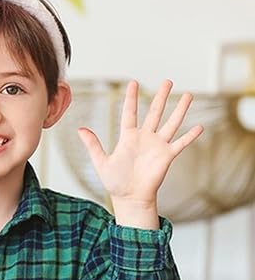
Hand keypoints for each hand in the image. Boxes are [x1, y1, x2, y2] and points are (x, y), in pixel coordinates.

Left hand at [78, 80, 202, 224]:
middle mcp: (144, 138)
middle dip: (161, 96)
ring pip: (171, 123)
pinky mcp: (167, 157)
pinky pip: (180, 144)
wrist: (129, 198)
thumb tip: (80, 129)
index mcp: (128, 137)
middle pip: (154, 112)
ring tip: (188, 95)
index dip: (131, 98)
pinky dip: (190, 136)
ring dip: (180, 110)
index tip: (133, 83)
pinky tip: (200, 126)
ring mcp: (157, 146)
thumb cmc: (115, 182)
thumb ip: (92, 145)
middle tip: (168, 81)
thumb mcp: (100, 162)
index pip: (130, 113)